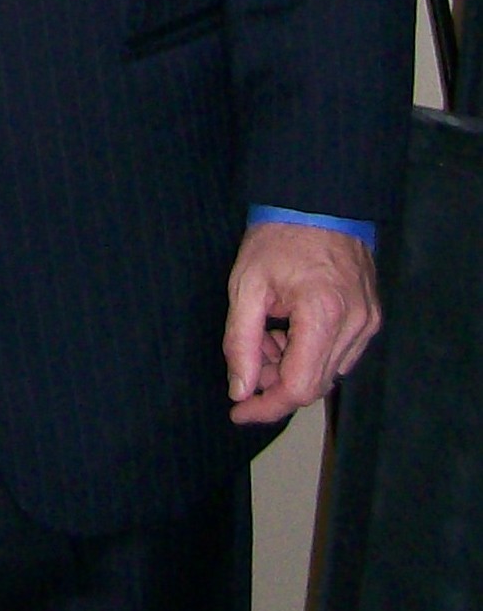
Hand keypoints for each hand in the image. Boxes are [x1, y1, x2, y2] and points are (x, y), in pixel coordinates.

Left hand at [224, 221, 380, 425]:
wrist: (318, 202)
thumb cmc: (278, 238)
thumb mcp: (246, 287)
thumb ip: (241, 343)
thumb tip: (240, 390)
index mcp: (323, 315)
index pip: (299, 387)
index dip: (267, 405)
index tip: (239, 409)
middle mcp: (355, 325)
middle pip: (315, 385)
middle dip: (275, 383)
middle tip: (248, 361)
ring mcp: (368, 322)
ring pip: (328, 372)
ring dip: (292, 368)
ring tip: (266, 336)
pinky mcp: (371, 317)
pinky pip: (340, 354)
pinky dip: (311, 354)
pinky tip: (288, 331)